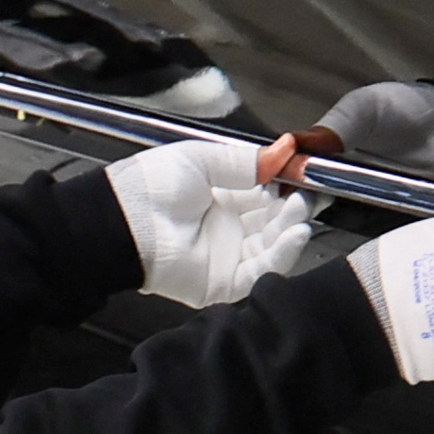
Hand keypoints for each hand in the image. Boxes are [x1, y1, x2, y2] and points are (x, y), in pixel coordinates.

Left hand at [106, 135, 317, 309]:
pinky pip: (261, 272)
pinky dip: (283, 254)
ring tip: (302, 209)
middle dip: (293, 206)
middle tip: (309, 191)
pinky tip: (295, 234)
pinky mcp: (224, 283)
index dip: (286, 185)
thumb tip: (284, 150)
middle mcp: (226, 229)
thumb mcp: (202, 158)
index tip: (305, 173)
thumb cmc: (149, 186)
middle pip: (273, 221)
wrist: (124, 220)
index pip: (264, 195)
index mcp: (219, 199)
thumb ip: (246, 160)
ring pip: (272, 246)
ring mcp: (226, 257)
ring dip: (291, 228)